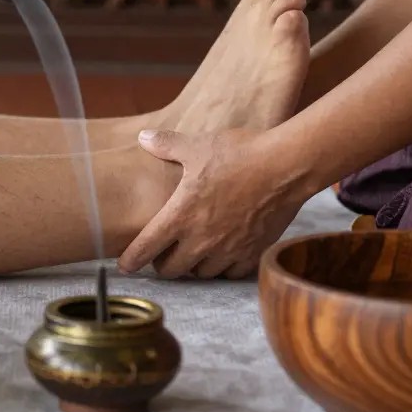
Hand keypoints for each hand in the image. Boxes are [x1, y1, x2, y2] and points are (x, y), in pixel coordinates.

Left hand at [117, 128, 304, 279]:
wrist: (286, 167)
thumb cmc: (239, 155)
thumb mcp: (198, 146)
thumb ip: (167, 145)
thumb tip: (143, 138)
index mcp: (181, 216)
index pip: (146, 249)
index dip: (132, 260)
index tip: (126, 264)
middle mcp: (201, 240)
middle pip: (171, 270)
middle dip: (163, 264)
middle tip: (164, 252)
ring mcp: (228, 250)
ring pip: (201, 273)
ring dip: (194, 266)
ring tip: (194, 250)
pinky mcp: (251, 253)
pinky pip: (230, 273)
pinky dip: (223, 267)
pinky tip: (224, 252)